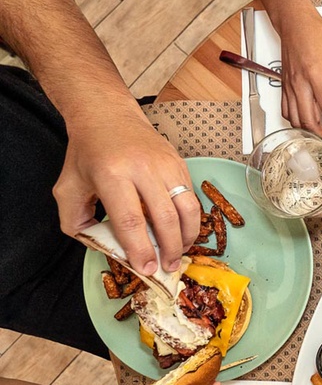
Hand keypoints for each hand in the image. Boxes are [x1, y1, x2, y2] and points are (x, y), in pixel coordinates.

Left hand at [53, 102, 201, 274]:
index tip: (147, 269)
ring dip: (187, 236)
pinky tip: (181, 230)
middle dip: (170, 249)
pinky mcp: (179, 162)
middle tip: (168, 267)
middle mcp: (143, 168)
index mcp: (111, 175)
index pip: (131, 221)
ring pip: (188, 207)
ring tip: (180, 252)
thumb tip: (102, 247)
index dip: (141, 250)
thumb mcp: (67, 188)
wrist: (107, 115)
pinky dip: (190, 218)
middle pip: (165, 218)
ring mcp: (165, 164)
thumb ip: (75, 222)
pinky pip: (191, 196)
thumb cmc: (87, 154)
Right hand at [278, 11, 321, 151]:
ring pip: (297, 121)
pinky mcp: (284, 88)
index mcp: (317, 77)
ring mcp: (290, 88)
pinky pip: (287, 112)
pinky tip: (308, 126)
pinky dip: (297, 124)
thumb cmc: (318, 36)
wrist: (296, 24)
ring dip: (312, 135)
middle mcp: (301, 85)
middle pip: (311, 122)